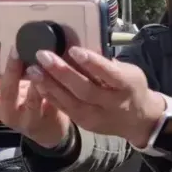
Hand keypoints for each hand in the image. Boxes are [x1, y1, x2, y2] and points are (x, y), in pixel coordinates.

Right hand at [0, 40, 70, 148]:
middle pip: (4, 90)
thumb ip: (8, 69)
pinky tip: (57, 73)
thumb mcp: (11, 86)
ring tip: (40, 62)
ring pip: (30, 99)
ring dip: (36, 78)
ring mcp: (25, 117)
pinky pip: (49, 102)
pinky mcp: (44, 119)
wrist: (46, 129)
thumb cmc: (26, 100)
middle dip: (10, 68)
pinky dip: (53, 86)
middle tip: (17, 49)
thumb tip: (14, 34)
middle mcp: (4, 109)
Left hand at [27, 47, 165, 148]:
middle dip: (62, 72)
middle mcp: (112, 103)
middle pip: (85, 89)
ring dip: (50, 84)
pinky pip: (65, 109)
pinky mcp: (85, 124)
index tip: (73, 49)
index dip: (91, 62)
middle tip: (43, 55)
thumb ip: (108, 64)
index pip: (109, 74)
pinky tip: (38, 83)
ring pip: (71, 101)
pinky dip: (51, 95)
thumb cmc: (131, 87)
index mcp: (127, 86)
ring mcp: (97, 116)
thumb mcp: (129, 72)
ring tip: (33, 69)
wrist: (138, 119)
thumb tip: (81, 48)